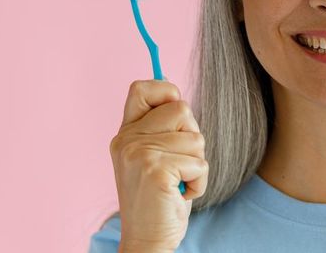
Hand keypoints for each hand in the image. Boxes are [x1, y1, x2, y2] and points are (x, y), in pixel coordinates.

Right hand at [110, 80, 207, 250]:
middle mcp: (127, 140)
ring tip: (178, 184)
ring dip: (197, 165)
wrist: (146, 241)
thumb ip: (159, 129)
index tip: (176, 116)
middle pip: (181, 109)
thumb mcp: (152, 158)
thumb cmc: (158, 201)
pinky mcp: (156, 170)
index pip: (141, 88)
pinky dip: (199, 183)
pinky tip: (181, 195)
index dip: (166, 91)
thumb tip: (174, 91)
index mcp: (125, 134)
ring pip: (196, 138)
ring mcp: (139, 154)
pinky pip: (200, 163)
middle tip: (179, 165)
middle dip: (192, 136)